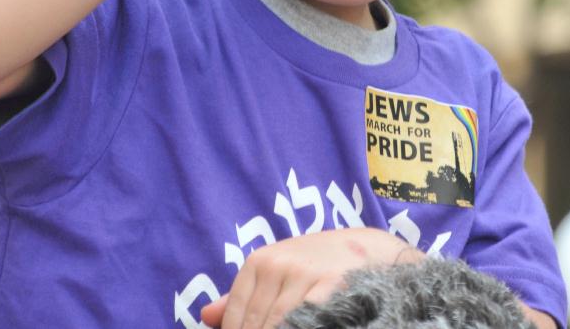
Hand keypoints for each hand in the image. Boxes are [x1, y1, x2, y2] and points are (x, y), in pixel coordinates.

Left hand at [199, 228, 420, 328]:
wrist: (364, 248)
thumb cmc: (312, 263)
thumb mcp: (274, 270)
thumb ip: (240, 296)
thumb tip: (205, 317)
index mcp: (259, 261)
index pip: (236, 315)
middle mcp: (278, 264)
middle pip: (256, 323)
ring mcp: (304, 274)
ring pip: (278, 324)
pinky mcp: (330, 285)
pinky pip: (308, 319)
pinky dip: (302, 327)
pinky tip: (305, 328)